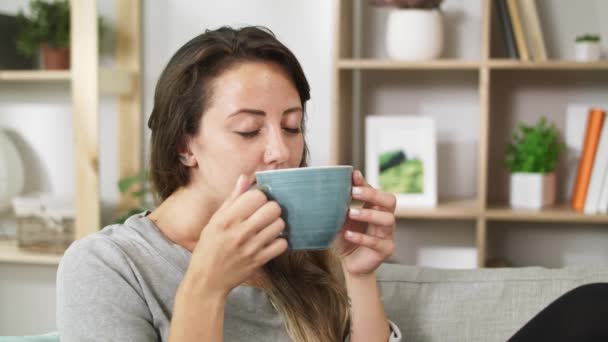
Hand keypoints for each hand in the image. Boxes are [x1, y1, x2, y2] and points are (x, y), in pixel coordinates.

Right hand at [187, 174, 287, 296]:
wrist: (207, 280)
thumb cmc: (209, 247)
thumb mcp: (214, 221)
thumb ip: (232, 199)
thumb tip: (245, 178)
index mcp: (227, 219)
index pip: (257, 196)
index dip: (259, 196)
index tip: (256, 202)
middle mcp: (240, 232)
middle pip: (273, 208)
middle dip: (271, 208)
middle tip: (264, 214)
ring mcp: (251, 247)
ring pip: (279, 225)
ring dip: (276, 224)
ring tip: (267, 227)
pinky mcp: (259, 261)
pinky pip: (281, 244)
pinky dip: (279, 241)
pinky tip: (270, 241)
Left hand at [333, 170, 395, 275]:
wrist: (349, 264)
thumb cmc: (346, 238)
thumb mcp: (342, 219)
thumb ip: (342, 203)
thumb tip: (334, 182)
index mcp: (376, 208)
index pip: (376, 191)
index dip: (365, 184)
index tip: (353, 176)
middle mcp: (385, 219)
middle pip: (389, 201)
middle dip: (373, 194)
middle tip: (354, 192)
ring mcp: (388, 234)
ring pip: (388, 219)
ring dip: (369, 214)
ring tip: (350, 213)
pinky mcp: (385, 250)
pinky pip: (377, 242)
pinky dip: (361, 237)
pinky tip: (347, 234)